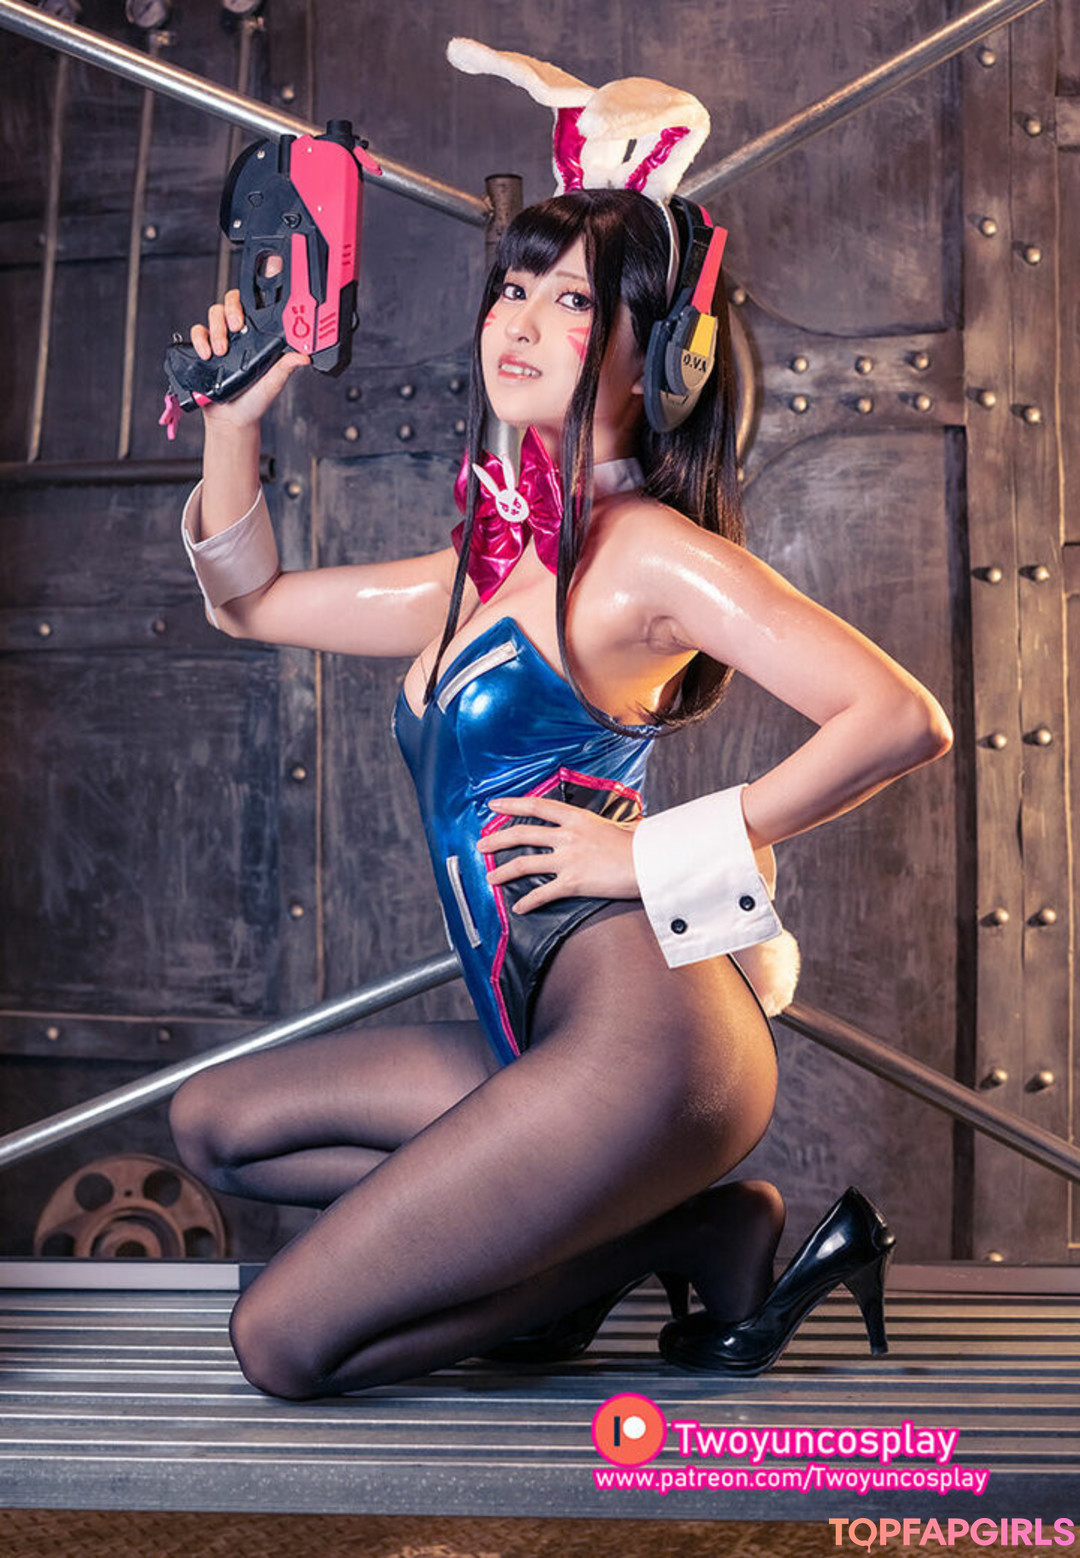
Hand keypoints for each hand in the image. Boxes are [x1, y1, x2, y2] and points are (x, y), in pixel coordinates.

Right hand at [189, 258, 308, 428]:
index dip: (256, 294)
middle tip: (236, 325)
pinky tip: (207, 354)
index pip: (257, 307)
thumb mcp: (274, 383)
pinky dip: (200, 339)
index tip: (257, 293)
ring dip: (216, 328)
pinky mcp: (204, 348)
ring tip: (221, 351)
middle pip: (232, 302)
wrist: (232, 420)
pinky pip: (197, 332)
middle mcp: (241, 334)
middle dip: (232, 309)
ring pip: (214, 314)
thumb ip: (285, 367)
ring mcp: (221, 339)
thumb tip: (304, 356)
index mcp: (259, 336)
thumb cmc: (255, 400)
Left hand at [478, 795, 640, 913]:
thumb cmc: (640, 846)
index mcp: (577, 818)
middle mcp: (568, 836)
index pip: (536, 806)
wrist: (651, 863)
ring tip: (491, 877)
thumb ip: (606, 828)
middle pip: (523, 834)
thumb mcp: (619, 826)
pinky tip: (519, 908)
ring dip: (504, 871)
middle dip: (497, 840)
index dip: (512, 804)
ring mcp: (568, 859)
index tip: (494, 805)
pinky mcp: (573, 882)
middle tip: (481, 845)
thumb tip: (619, 826)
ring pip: (525, 863)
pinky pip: (543, 893)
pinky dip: (528, 902)